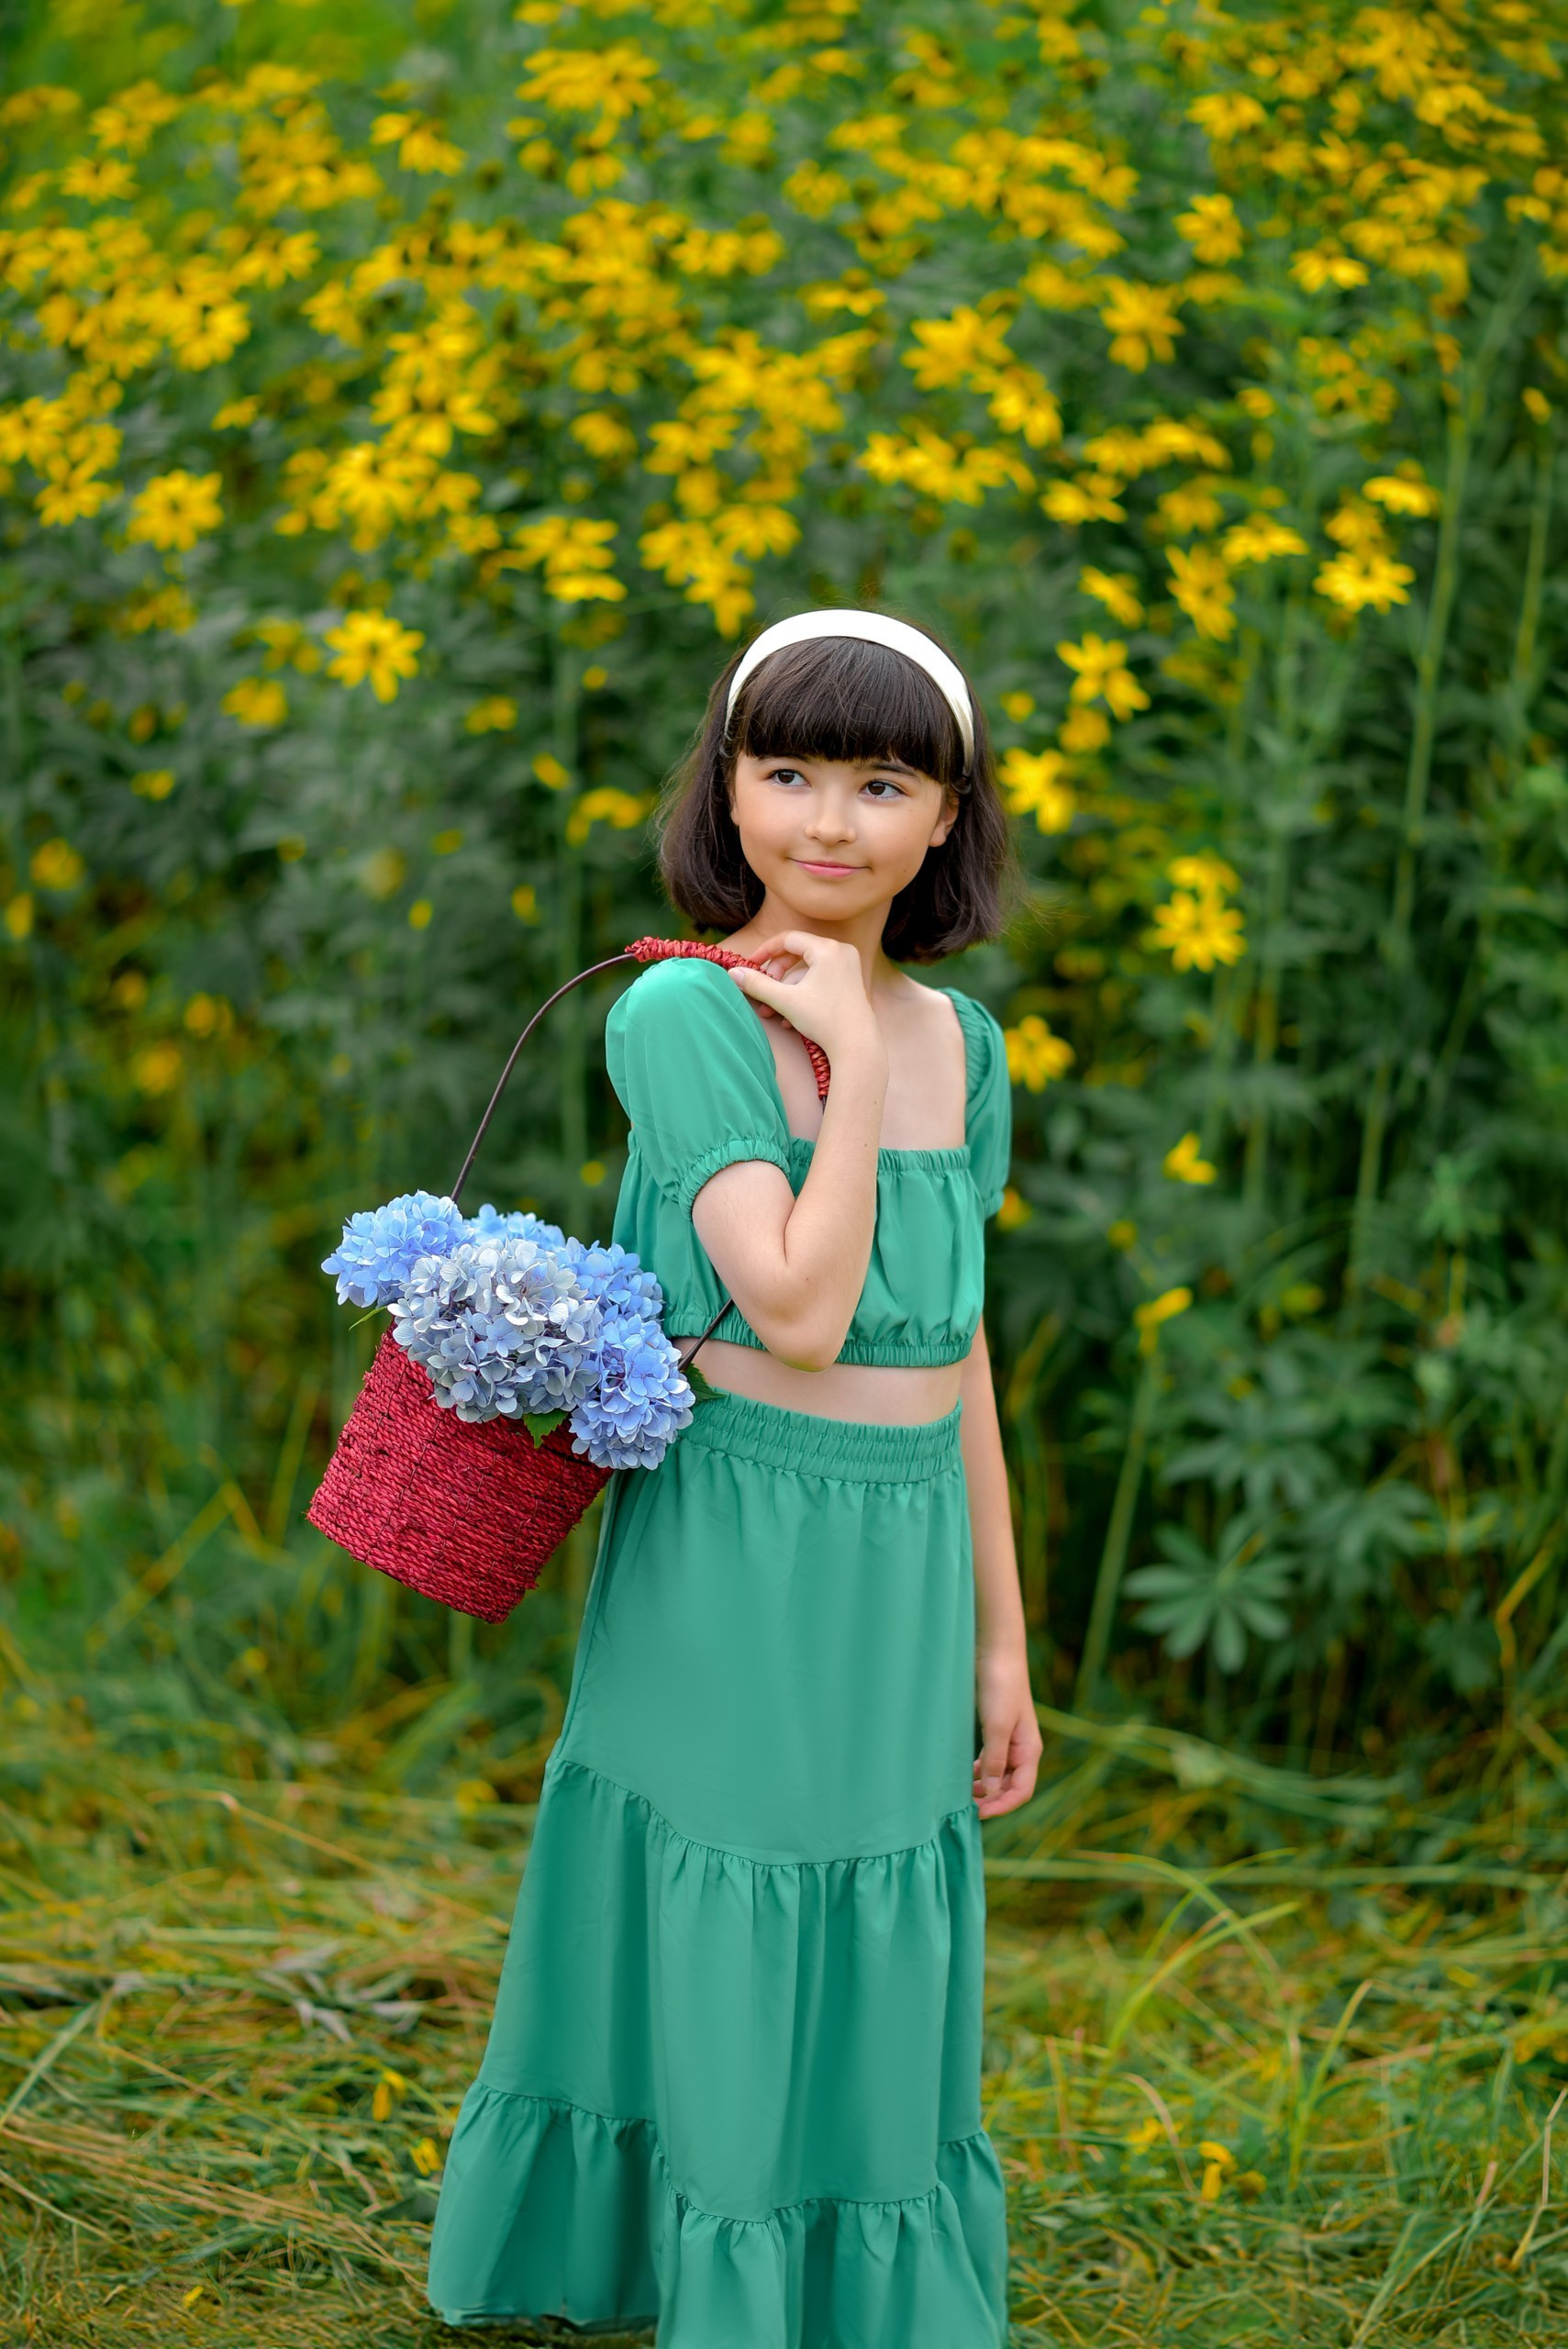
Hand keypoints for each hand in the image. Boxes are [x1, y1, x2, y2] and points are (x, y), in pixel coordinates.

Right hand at [727, 932, 881, 1061]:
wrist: (857, 1046)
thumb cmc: (825, 1020)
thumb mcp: (786, 1001)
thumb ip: (758, 985)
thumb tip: (733, 973)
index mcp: (827, 949)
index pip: (788, 939)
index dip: (765, 951)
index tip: (750, 965)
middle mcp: (841, 951)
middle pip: (797, 953)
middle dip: (776, 975)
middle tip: (763, 990)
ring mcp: (848, 966)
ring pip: (806, 970)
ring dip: (787, 989)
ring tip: (773, 1012)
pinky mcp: (850, 980)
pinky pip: (819, 978)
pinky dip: (802, 992)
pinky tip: (789, 1017)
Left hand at [973, 1648, 1041, 1818]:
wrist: (995, 1651)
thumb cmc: (1000, 1686)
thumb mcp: (996, 1726)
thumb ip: (994, 1760)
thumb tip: (990, 1794)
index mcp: (1029, 1750)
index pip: (1021, 1791)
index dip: (1002, 1806)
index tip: (978, 1813)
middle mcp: (1022, 1748)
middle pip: (1010, 1786)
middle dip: (991, 1799)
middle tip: (965, 1806)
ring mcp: (1010, 1739)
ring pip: (998, 1774)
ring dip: (983, 1786)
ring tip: (961, 1793)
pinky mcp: (996, 1729)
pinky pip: (990, 1759)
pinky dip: (978, 1770)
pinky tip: (964, 1773)